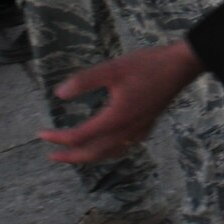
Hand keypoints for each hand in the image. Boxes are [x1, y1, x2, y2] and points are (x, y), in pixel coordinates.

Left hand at [39, 41, 202, 163]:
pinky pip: (121, 149)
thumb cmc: (148, 65)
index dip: (58, 138)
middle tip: (52, 156)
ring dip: (88, 158)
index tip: (42, 134)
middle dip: (70, 157)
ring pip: (108, 154)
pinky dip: (106, 152)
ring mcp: (138, 132)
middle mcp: (126, 131)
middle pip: (92, 154)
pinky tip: (105, 145)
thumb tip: (59, 94)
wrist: (181, 67)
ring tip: (74, 155)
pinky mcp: (146, 127)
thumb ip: (85, 81)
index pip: (79, 137)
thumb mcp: (113, 68)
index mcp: (115, 119)